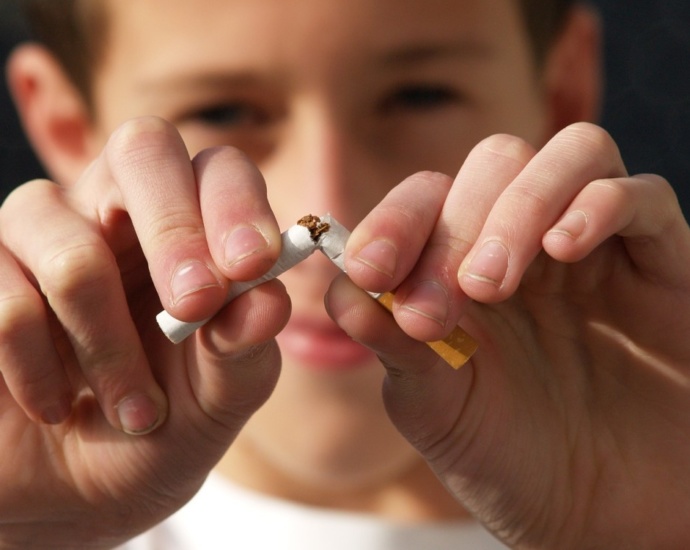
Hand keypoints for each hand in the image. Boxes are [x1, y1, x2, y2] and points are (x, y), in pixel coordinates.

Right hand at [0, 117, 287, 546]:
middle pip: (143, 149)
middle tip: (194, 305)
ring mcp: (39, 233)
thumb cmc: (161, 430)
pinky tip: (57, 406)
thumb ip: (246, 350)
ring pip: (74, 247)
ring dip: (110, 345)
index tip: (252, 263)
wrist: (71, 493)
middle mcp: (116, 211)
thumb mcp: (218, 401)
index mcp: (192, 231)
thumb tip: (269, 301)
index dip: (237, 204)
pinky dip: (42, 371)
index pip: (219, 170)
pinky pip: (9, 302)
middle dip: (176, 231)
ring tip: (137, 412)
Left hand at [325, 122, 689, 547]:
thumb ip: (391, 344)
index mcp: (466, 267)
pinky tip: (564, 248)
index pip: (428, 200)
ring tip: (491, 283)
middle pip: (495, 164)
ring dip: (518, 206)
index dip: (393, 222)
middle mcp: (531, 244)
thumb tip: (341, 291)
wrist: (599, 516)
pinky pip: (642, 195)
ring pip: (570, 155)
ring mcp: (599, 248)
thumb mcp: (434, 406)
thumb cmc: (510, 460)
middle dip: (455, 227)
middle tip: (437, 308)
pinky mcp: (664, 263)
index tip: (369, 273)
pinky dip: (598, 205)